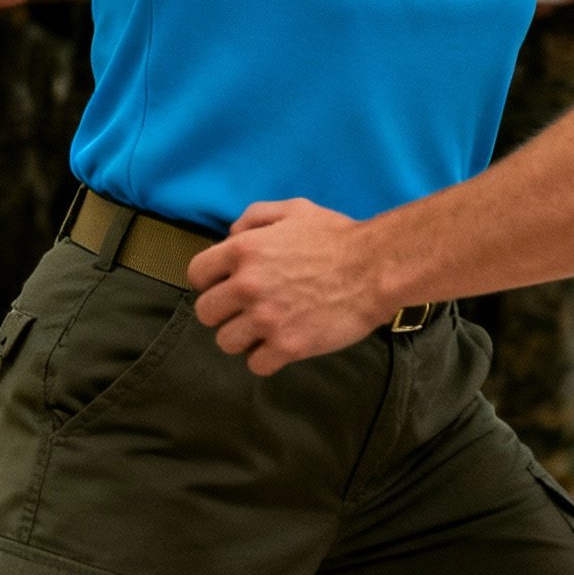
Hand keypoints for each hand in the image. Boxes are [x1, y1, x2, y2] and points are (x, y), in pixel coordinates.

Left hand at [189, 198, 385, 373]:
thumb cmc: (338, 236)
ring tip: (265, 330)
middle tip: (247, 309)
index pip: (196, 275)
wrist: (377, 268)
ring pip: (226, 342)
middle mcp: (247, 286)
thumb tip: (229, 235)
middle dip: (224, 312)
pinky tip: (282, 344)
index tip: (227, 285)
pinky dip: (267, 358)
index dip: (210, 281)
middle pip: (206, 313)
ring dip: (243, 338)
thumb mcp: (295, 209)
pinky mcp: (287, 347)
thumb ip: (255, 217)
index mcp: (244, 250)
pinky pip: (256, 365)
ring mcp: (266, 319)